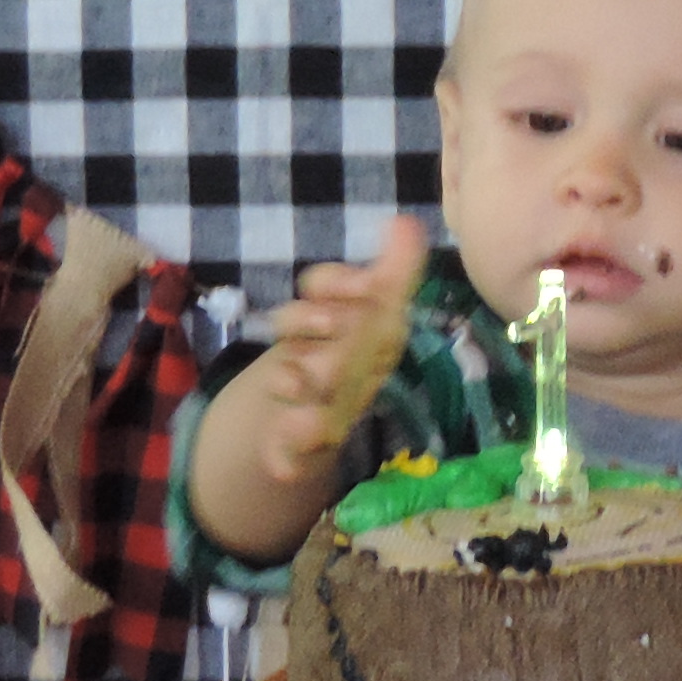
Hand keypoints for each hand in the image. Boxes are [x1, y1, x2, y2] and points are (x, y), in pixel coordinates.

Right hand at [225, 214, 427, 496]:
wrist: (312, 415)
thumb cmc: (355, 354)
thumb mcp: (381, 318)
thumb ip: (394, 272)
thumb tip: (403, 219)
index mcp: (328, 316)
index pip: (320, 285)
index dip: (336, 282)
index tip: (362, 285)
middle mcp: (303, 347)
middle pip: (298, 326)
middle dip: (316, 325)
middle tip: (339, 327)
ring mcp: (291, 392)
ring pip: (285, 379)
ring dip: (294, 382)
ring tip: (306, 389)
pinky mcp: (286, 440)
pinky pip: (278, 449)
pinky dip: (282, 457)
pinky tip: (289, 461)